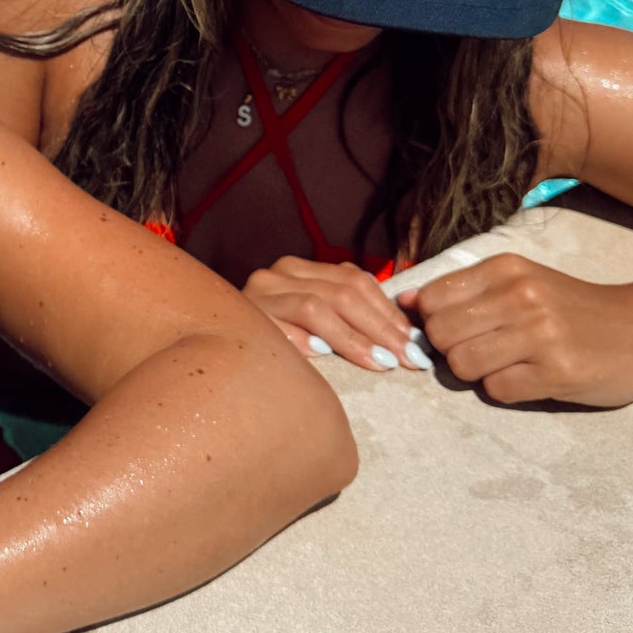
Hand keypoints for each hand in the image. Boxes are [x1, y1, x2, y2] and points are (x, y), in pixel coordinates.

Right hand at [241, 256, 430, 372]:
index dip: (390, 312)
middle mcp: (280, 273)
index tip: (415, 343)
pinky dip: (303, 340)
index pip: (357, 282)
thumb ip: (348, 317)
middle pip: (343, 293)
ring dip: (352, 338)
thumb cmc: (277, 341)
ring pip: (317, 306)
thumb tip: (404, 338)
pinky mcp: (244, 316)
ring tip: (379, 362)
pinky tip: (322, 355)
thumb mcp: (316, 319)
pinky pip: (280, 326)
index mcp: (302, 270)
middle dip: (381, 329)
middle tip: (407, 359)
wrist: (217, 348)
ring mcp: (260, 292)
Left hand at [402, 253, 632, 406]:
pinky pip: (496, 390)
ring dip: (475, 372)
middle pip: (440, 334)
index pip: (432, 298)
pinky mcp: (556, 372)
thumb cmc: (571, 308)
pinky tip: (527, 377)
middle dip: (449, 350)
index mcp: (506, 268)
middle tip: (479, 350)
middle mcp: (520, 296)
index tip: (452, 329)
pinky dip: (503, 389)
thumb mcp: (521, 282)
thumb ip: (465, 290)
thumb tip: (406, 301)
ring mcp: (539, 334)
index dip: (432, 321)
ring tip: (503, 363)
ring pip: (461, 364)